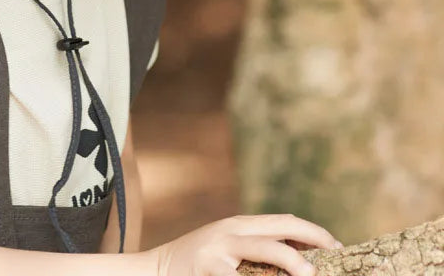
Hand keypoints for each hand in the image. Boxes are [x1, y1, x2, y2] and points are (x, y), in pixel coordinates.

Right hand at [148, 213, 342, 275]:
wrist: (154, 272)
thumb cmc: (197, 267)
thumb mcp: (226, 250)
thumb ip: (255, 250)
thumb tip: (300, 258)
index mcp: (239, 226)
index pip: (284, 222)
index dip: (314, 232)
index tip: (339, 248)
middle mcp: (231, 232)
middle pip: (280, 229)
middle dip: (312, 239)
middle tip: (336, 256)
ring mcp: (219, 249)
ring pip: (265, 249)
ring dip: (292, 260)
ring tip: (311, 273)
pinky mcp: (209, 269)